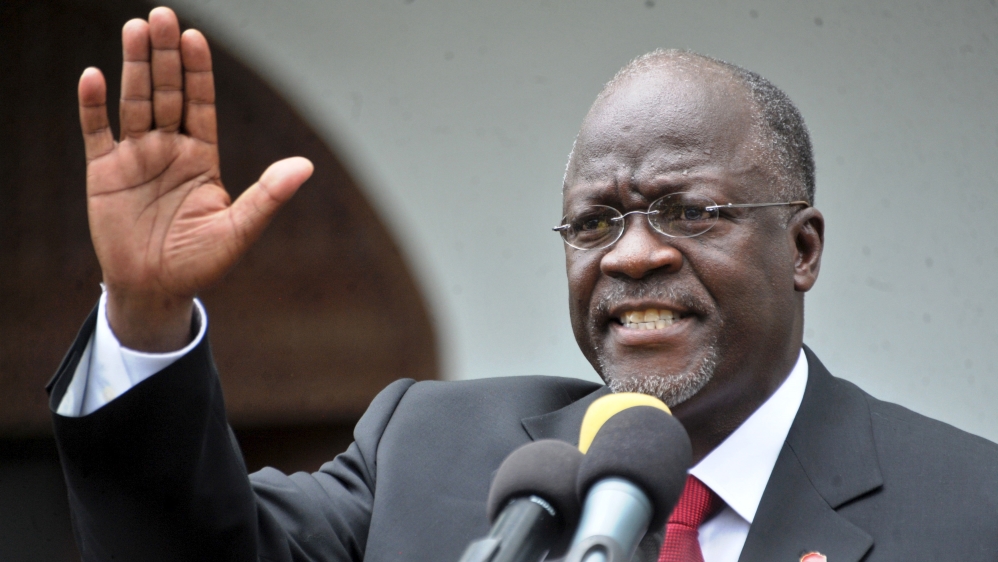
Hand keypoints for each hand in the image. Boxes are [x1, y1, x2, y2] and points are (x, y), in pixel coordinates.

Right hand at [78, 7, 312, 350]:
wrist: (155, 289)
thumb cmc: (200, 261)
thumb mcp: (239, 229)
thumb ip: (268, 196)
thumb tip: (306, 166)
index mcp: (202, 156)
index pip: (201, 103)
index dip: (198, 72)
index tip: (196, 38)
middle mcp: (169, 148)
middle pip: (166, 93)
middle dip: (164, 57)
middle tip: (162, 17)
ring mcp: (135, 157)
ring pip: (134, 102)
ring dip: (133, 67)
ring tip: (135, 29)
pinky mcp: (103, 171)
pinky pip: (96, 132)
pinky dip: (93, 106)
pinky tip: (94, 76)